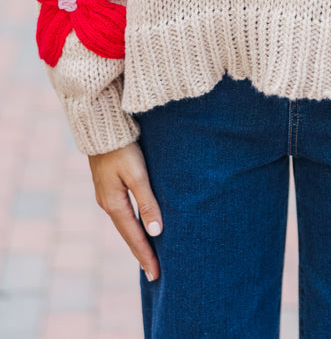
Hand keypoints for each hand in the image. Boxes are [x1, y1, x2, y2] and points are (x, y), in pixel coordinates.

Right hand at [88, 141, 162, 280]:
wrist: (101, 128)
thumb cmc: (123, 149)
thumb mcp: (137, 174)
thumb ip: (147, 201)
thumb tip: (156, 231)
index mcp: (114, 204)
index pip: (134, 237)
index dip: (146, 256)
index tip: (156, 274)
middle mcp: (107, 203)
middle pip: (128, 234)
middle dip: (141, 252)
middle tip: (154, 273)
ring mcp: (106, 195)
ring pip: (124, 224)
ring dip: (136, 239)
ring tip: (148, 254)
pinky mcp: (108, 186)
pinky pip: (122, 212)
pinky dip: (132, 224)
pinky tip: (138, 226)